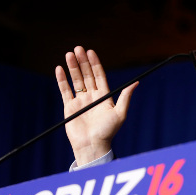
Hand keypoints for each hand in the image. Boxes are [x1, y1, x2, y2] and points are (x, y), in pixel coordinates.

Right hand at [55, 46, 137, 165]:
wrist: (92, 146)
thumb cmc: (108, 131)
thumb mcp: (120, 114)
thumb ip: (125, 97)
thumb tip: (136, 83)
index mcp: (104, 96)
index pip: (99, 75)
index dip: (94, 63)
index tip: (90, 52)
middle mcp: (92, 96)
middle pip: (86, 75)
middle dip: (82, 62)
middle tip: (78, 48)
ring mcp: (81, 101)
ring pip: (75, 80)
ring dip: (72, 67)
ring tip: (69, 54)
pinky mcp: (70, 107)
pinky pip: (65, 90)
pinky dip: (62, 80)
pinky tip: (59, 69)